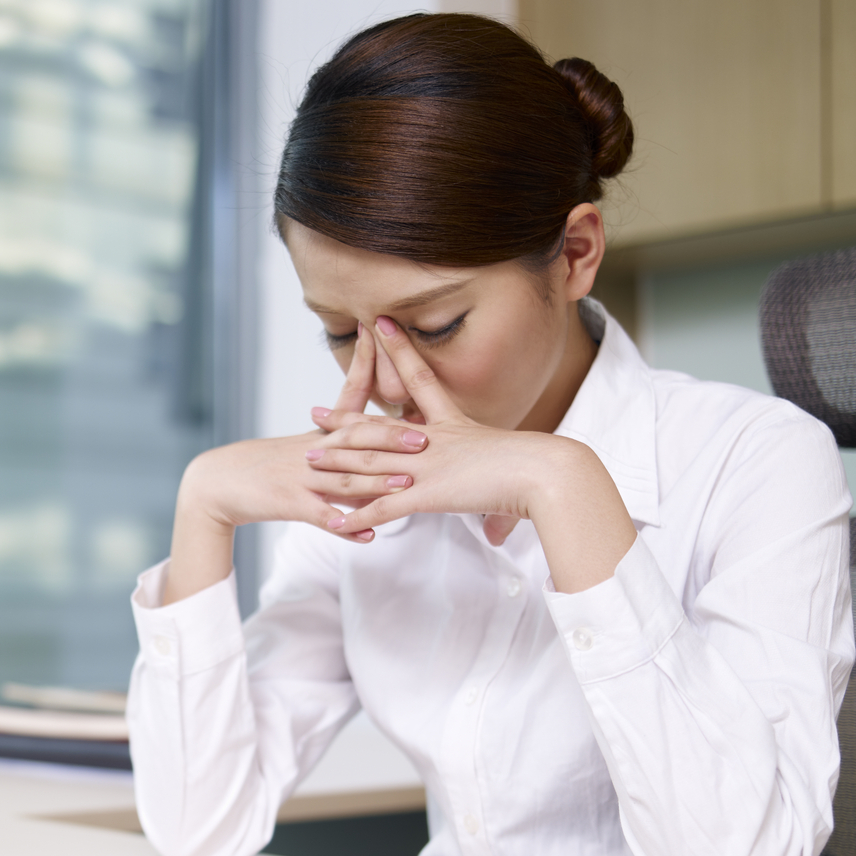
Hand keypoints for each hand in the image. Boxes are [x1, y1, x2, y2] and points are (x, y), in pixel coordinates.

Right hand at [159, 329, 429, 603]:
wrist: (218, 482)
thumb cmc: (264, 464)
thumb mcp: (301, 446)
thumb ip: (338, 441)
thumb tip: (374, 437)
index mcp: (318, 435)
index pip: (347, 399)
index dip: (366, 370)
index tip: (386, 344)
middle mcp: (312, 452)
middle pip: (354, 441)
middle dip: (390, 439)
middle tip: (424, 439)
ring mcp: (300, 478)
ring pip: (343, 480)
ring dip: (375, 484)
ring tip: (405, 486)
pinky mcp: (289, 504)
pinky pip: (321, 517)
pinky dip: (346, 528)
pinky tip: (369, 535)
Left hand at [305, 317, 635, 592]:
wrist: (547, 472)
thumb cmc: (541, 467)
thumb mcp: (514, 466)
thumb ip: (496, 494)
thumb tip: (497, 530)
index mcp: (455, 424)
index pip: (421, 378)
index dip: (399, 350)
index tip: (381, 325)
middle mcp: (434, 441)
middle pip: (379, 427)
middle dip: (344, 420)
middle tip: (316, 413)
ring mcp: (426, 467)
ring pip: (370, 464)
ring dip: (337, 465)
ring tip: (308, 461)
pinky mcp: (427, 493)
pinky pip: (383, 507)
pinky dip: (357, 517)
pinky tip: (335, 524)